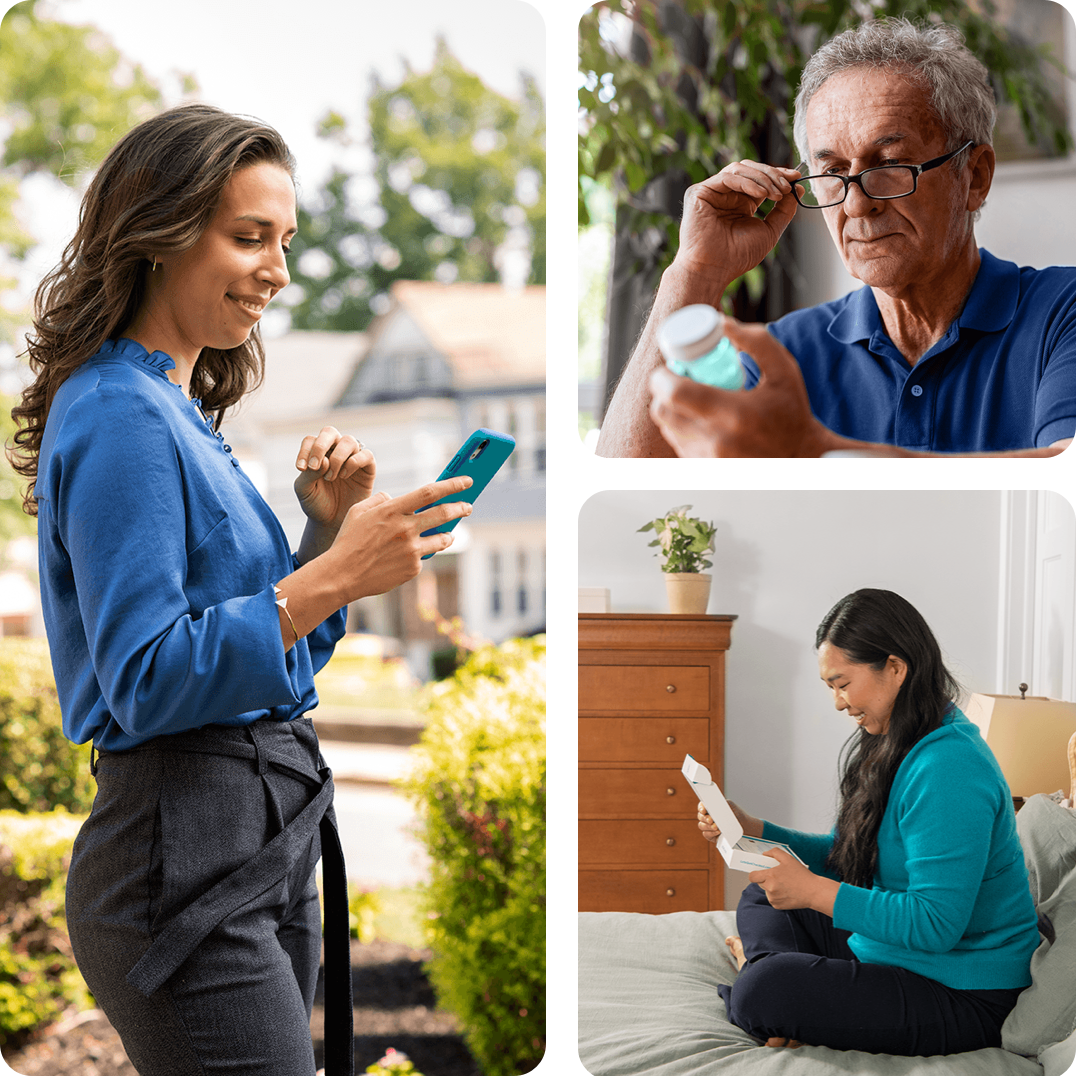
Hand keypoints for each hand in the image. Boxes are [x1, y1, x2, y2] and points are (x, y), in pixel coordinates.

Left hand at [294, 427, 375, 529]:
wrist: (333, 522)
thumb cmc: (317, 504)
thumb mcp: (304, 490)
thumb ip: (309, 474)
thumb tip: (325, 460)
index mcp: (317, 453)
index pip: (311, 440)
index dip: (305, 450)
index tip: (301, 468)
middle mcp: (335, 451)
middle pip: (329, 432)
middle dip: (320, 446)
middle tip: (314, 466)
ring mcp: (352, 458)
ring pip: (349, 441)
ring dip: (337, 458)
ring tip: (330, 477)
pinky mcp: (368, 468)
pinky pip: (366, 454)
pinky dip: (354, 462)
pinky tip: (344, 476)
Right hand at [326, 475, 473, 600]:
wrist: (342, 575)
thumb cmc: (349, 541)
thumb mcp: (358, 511)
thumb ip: (380, 500)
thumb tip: (396, 498)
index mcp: (392, 510)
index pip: (429, 493)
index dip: (451, 485)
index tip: (466, 481)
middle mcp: (405, 528)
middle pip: (443, 514)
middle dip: (461, 508)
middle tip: (468, 506)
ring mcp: (411, 549)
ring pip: (442, 538)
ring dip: (449, 535)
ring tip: (449, 534)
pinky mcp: (413, 568)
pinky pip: (424, 557)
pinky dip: (421, 554)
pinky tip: (410, 556)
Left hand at [648, 316, 831, 456]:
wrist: (800, 457)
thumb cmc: (792, 412)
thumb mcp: (784, 370)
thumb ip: (756, 341)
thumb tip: (721, 322)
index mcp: (733, 414)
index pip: (674, 394)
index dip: (662, 377)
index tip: (670, 367)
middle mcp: (715, 441)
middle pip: (662, 411)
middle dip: (663, 391)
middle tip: (678, 378)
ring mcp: (707, 458)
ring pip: (667, 428)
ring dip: (672, 409)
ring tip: (692, 398)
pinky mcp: (704, 468)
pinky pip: (678, 443)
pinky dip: (682, 428)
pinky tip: (701, 419)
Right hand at [673, 161, 801, 282]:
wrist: (714, 269)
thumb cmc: (737, 257)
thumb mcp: (769, 231)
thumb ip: (783, 210)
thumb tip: (797, 189)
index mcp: (740, 204)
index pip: (760, 179)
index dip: (778, 175)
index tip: (796, 177)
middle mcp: (725, 196)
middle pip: (751, 170)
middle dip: (772, 174)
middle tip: (787, 186)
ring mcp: (711, 193)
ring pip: (740, 169)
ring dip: (763, 178)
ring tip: (776, 194)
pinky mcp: (699, 193)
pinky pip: (727, 177)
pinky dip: (748, 182)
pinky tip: (761, 194)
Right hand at [697, 799, 762, 842]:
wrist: (745, 827)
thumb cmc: (737, 815)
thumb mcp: (730, 806)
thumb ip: (721, 804)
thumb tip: (714, 807)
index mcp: (711, 808)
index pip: (702, 806)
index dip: (701, 807)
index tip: (703, 810)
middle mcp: (708, 817)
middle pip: (700, 816)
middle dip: (704, 818)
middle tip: (711, 820)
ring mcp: (708, 827)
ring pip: (701, 825)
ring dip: (708, 826)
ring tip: (716, 827)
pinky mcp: (711, 836)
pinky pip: (706, 834)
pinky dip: (711, 833)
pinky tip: (718, 832)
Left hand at [748, 847, 818, 909]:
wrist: (814, 892)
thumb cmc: (802, 876)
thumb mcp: (788, 858)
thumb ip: (774, 853)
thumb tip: (765, 854)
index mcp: (770, 876)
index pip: (752, 876)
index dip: (754, 873)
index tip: (758, 872)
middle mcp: (770, 888)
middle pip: (760, 883)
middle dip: (766, 879)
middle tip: (777, 876)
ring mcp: (773, 898)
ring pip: (767, 891)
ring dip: (771, 887)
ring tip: (784, 884)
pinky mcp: (777, 906)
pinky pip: (772, 899)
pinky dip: (777, 896)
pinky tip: (787, 892)